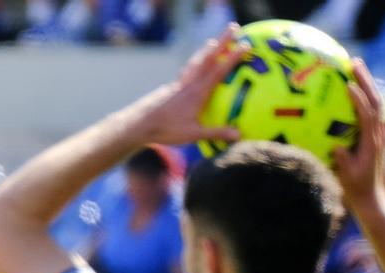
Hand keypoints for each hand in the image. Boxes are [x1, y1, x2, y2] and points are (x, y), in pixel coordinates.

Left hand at [123, 25, 248, 146]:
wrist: (139, 124)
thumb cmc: (166, 130)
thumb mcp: (193, 134)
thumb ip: (216, 133)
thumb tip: (239, 134)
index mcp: (197, 92)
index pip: (219, 70)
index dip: (233, 57)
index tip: (245, 44)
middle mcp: (189, 83)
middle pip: (208, 57)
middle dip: (222, 40)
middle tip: (233, 26)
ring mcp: (179, 83)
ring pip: (196, 61)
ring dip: (206, 49)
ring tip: (213, 41)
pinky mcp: (171, 87)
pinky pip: (187, 70)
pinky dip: (194, 62)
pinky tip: (195, 64)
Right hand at [331, 59, 384, 209]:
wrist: (372, 199)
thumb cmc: (357, 190)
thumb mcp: (347, 177)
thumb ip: (343, 161)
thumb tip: (336, 147)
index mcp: (371, 143)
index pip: (368, 116)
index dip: (360, 100)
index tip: (349, 85)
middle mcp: (377, 134)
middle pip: (375, 101)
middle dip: (366, 80)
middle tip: (354, 62)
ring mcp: (376, 134)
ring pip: (375, 103)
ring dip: (366, 83)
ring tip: (355, 66)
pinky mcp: (372, 135)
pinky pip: (368, 110)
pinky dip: (362, 95)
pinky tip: (351, 86)